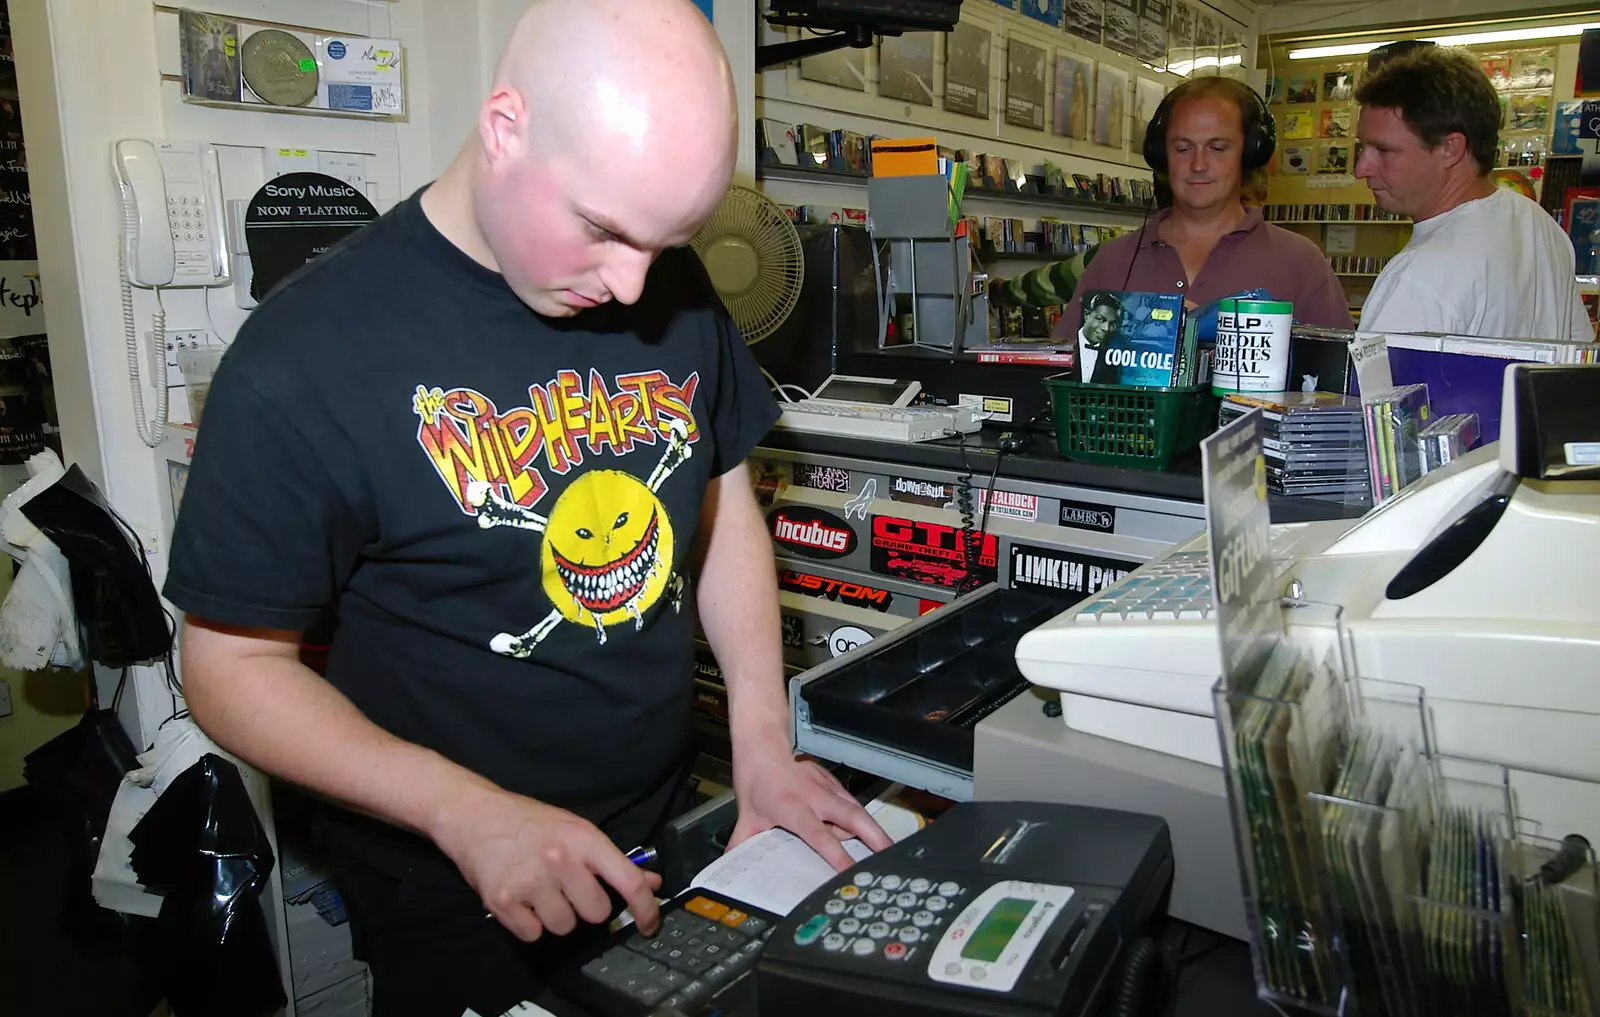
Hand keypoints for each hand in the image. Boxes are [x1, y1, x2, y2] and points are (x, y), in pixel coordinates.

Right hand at [431, 784, 661, 941]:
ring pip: (565, 927)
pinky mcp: (503, 901)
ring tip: (540, 891)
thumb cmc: (529, 822)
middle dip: (586, 907)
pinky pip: (532, 934)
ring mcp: (530, 882)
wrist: (474, 815)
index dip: (646, 909)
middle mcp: (560, 860)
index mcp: (584, 839)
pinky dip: (528, 923)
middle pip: (597, 913)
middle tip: (569, 889)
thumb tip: (650, 882)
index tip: (650, 925)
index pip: (629, 881)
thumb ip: (610, 860)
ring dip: (556, 916)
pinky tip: (521, 899)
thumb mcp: (575, 830)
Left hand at [729, 748, 893, 870]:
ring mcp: (827, 787)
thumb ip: (743, 844)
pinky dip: (863, 819)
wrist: (763, 746)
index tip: (849, 871)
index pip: (819, 835)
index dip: (836, 854)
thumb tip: (735, 867)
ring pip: (857, 809)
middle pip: (852, 817)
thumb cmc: (756, 780)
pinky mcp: (833, 783)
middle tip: (890, 855)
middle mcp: (814, 797)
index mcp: (792, 807)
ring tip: (890, 850)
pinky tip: (871, 834)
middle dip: (874, 836)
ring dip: (874, 829)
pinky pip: (851, 803)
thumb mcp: (747, 816)